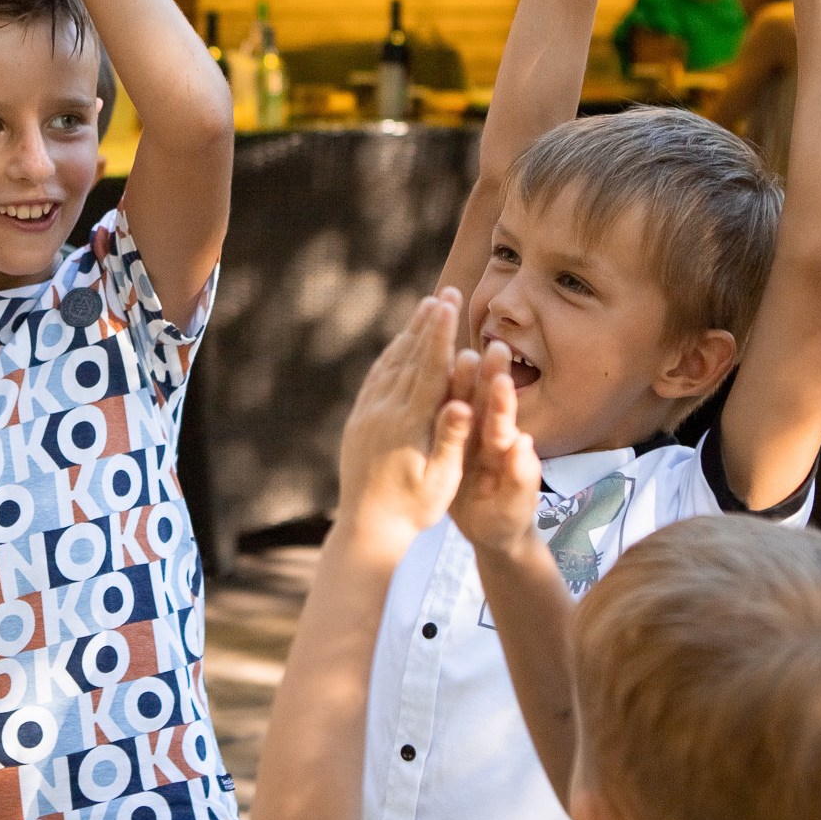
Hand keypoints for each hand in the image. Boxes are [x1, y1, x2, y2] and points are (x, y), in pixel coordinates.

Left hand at [338, 290, 474, 547]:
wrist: (367, 527)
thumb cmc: (414, 509)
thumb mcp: (440, 481)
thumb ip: (450, 440)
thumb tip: (462, 404)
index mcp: (406, 426)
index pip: (426, 370)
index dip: (438, 336)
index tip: (447, 306)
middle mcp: (382, 413)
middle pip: (408, 357)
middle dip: (427, 323)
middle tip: (444, 292)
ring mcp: (367, 414)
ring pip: (390, 363)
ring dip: (409, 333)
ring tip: (426, 307)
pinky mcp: (358, 419)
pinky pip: (376, 378)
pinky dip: (391, 355)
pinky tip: (401, 342)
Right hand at [449, 341, 543, 565]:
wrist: (493, 532)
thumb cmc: (506, 523)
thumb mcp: (514, 509)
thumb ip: (522, 478)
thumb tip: (524, 444)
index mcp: (503, 455)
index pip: (502, 426)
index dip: (502, 404)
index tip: (502, 380)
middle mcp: (489, 441)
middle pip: (488, 405)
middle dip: (491, 376)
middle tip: (496, 345)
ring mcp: (470, 440)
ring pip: (464, 404)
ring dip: (463, 378)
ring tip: (457, 348)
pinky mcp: (452, 445)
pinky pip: (444, 417)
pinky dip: (439, 396)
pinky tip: (427, 374)